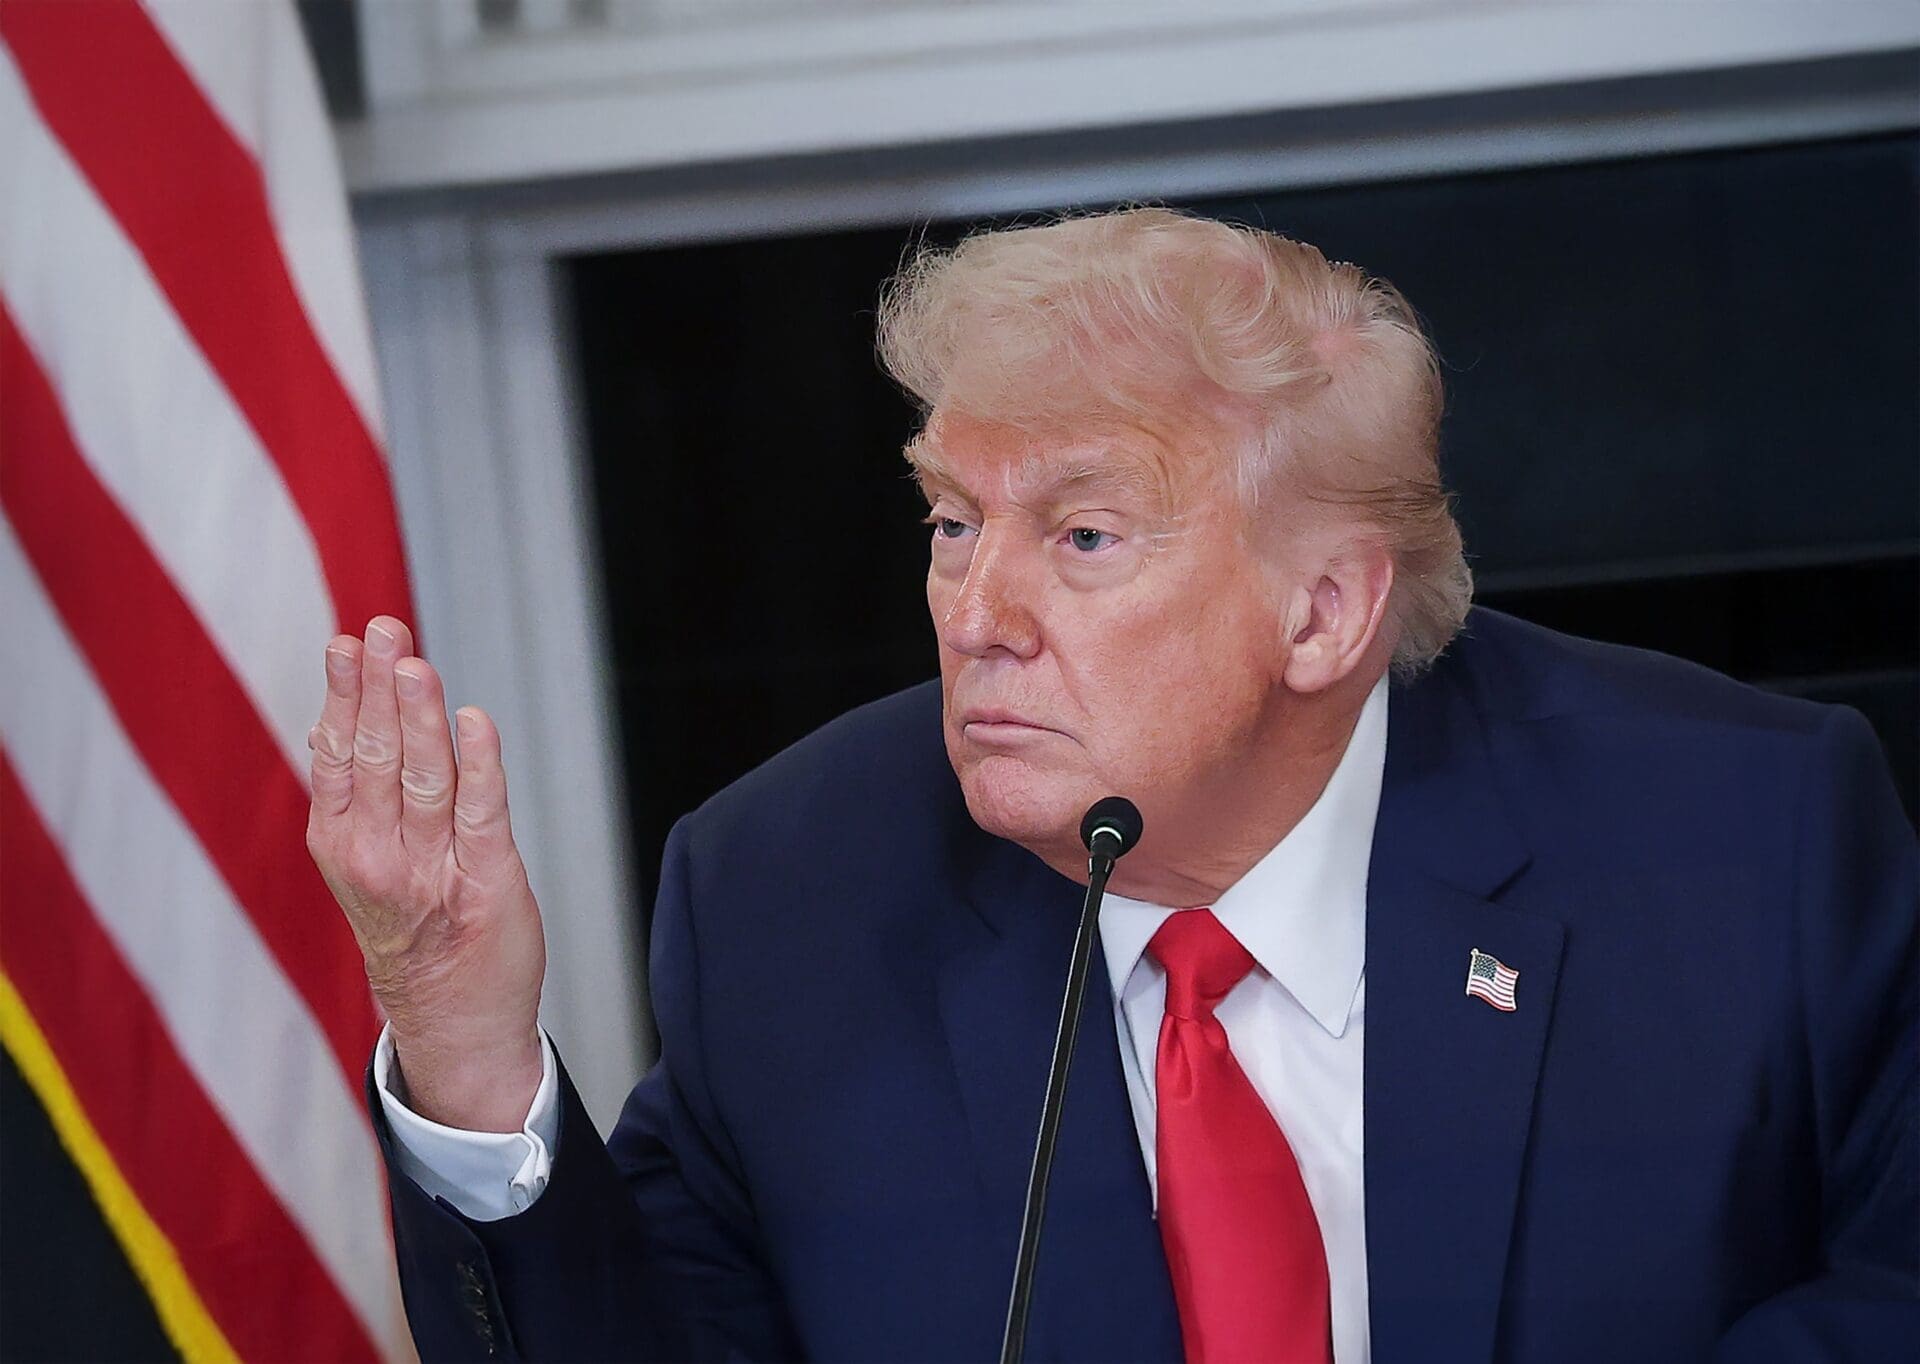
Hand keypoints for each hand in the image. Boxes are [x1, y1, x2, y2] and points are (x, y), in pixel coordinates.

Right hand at [306, 616, 546, 1131]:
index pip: (338, 754)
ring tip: (416, 664)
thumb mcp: (362, 858)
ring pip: (425, 779)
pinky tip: (476, 722)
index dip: (344, 695)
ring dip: (421, 717)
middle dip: (381, 689)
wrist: (453, 1017)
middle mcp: (378, 856)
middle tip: (382, 630)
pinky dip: (480, 765)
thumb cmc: (412, 922)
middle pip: (378, 757)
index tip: (345, 641)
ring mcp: (432, 871)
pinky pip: (482, 814)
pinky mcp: (489, 881)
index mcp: (341, 843)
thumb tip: (342, 710)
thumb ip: (357, 790)